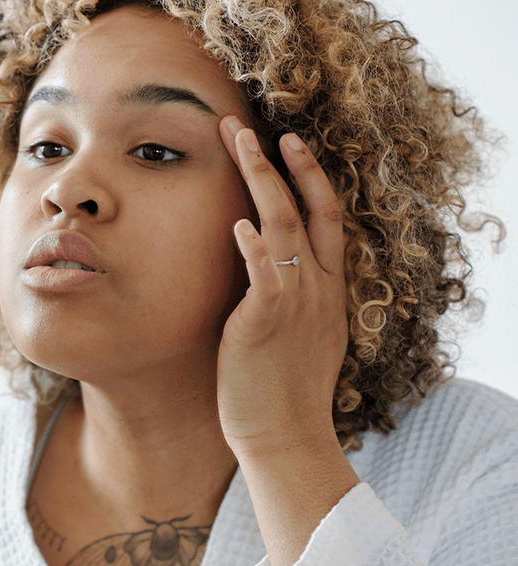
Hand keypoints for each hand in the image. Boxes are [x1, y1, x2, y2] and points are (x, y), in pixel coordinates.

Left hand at [216, 117, 347, 459]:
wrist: (286, 437)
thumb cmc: (281, 392)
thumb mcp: (297, 336)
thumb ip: (287, 298)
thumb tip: (266, 272)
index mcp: (329, 290)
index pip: (327, 219)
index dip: (310, 178)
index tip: (289, 144)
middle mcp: (320, 288)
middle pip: (309, 209)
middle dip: (283, 164)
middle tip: (254, 128)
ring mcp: (297, 302)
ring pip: (286, 226)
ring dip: (262, 181)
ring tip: (238, 143)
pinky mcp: (268, 321)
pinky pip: (266, 274)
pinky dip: (254, 246)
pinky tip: (238, 222)